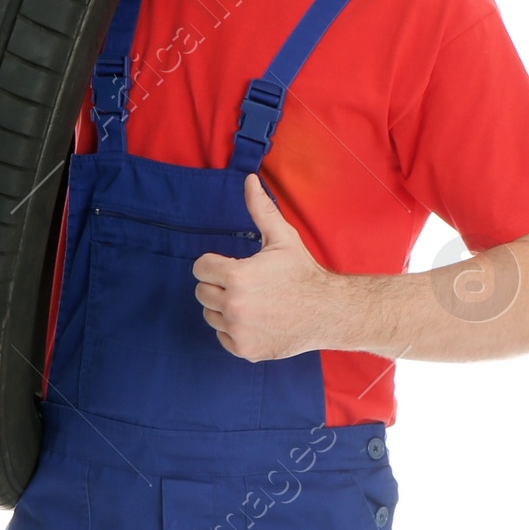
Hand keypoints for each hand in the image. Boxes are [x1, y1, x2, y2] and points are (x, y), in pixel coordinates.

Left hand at [192, 172, 338, 360]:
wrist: (328, 312)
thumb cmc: (303, 273)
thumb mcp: (282, 238)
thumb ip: (260, 209)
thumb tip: (249, 179)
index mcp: (237, 276)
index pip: (200, 268)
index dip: (214, 264)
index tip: (230, 266)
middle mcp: (233, 306)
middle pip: (202, 292)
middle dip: (218, 286)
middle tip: (243, 285)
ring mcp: (238, 331)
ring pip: (210, 315)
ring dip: (223, 308)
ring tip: (251, 302)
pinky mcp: (245, 350)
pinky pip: (222, 337)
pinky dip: (233, 331)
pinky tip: (255, 321)